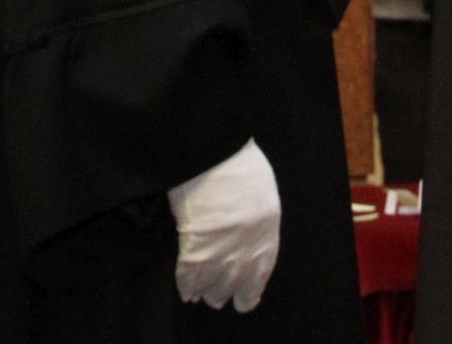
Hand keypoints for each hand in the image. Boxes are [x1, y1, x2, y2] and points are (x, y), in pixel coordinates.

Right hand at [167, 138, 281, 310]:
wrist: (215, 151)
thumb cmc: (238, 161)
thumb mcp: (259, 189)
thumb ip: (255, 214)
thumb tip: (244, 227)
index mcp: (266, 230)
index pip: (262, 269)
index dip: (253, 287)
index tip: (247, 299)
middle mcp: (247, 246)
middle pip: (238, 280)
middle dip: (228, 292)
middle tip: (219, 299)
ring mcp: (221, 248)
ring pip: (214, 283)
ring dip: (208, 292)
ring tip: (203, 297)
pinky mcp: (196, 244)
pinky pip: (190, 274)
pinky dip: (186, 285)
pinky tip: (185, 292)